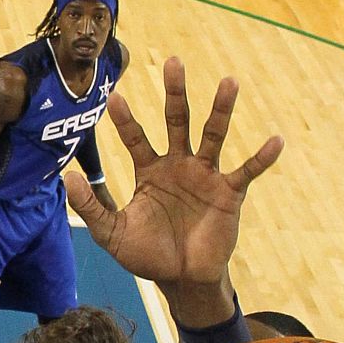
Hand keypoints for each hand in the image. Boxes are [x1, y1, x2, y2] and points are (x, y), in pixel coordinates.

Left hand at [65, 56, 283, 289]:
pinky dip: (261, 158)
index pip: (136, 138)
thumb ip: (90, 206)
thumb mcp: (111, 233)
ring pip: (213, 135)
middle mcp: (178, 165)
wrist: (180, 279)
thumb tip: (67, 177)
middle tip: (173, 62)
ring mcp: (205, 175)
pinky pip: (247, 171)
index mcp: (150, 171)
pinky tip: (276, 141)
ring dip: (221, 110)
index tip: (113, 96)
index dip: (125, 120)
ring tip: (229, 82)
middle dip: (175, 93)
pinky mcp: (228, 193)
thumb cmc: (146, 255)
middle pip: (177, 121)